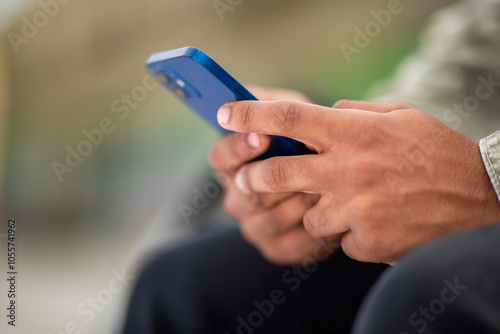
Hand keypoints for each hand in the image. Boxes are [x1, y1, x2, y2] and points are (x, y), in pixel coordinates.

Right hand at [209, 86, 339, 264]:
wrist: (335, 185)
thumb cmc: (307, 143)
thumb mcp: (290, 116)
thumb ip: (270, 104)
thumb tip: (248, 92)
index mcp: (233, 165)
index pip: (220, 157)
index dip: (239, 147)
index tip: (263, 135)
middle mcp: (237, 197)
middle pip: (244, 192)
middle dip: (277, 177)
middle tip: (306, 165)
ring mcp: (254, 226)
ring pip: (269, 218)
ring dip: (298, 202)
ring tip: (324, 188)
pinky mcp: (276, 249)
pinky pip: (290, 245)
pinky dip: (312, 231)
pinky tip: (333, 216)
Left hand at [217, 99, 499, 263]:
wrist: (481, 195)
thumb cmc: (437, 151)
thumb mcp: (397, 116)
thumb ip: (353, 114)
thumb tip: (321, 116)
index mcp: (354, 131)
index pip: (288, 116)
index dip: (250, 113)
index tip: (226, 113)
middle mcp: (349, 168)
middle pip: (278, 172)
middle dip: (255, 178)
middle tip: (249, 179)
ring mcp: (356, 208)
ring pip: (309, 216)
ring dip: (320, 213)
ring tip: (351, 205)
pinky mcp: (366, 240)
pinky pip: (340, 240)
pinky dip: (351, 233)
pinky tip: (379, 222)